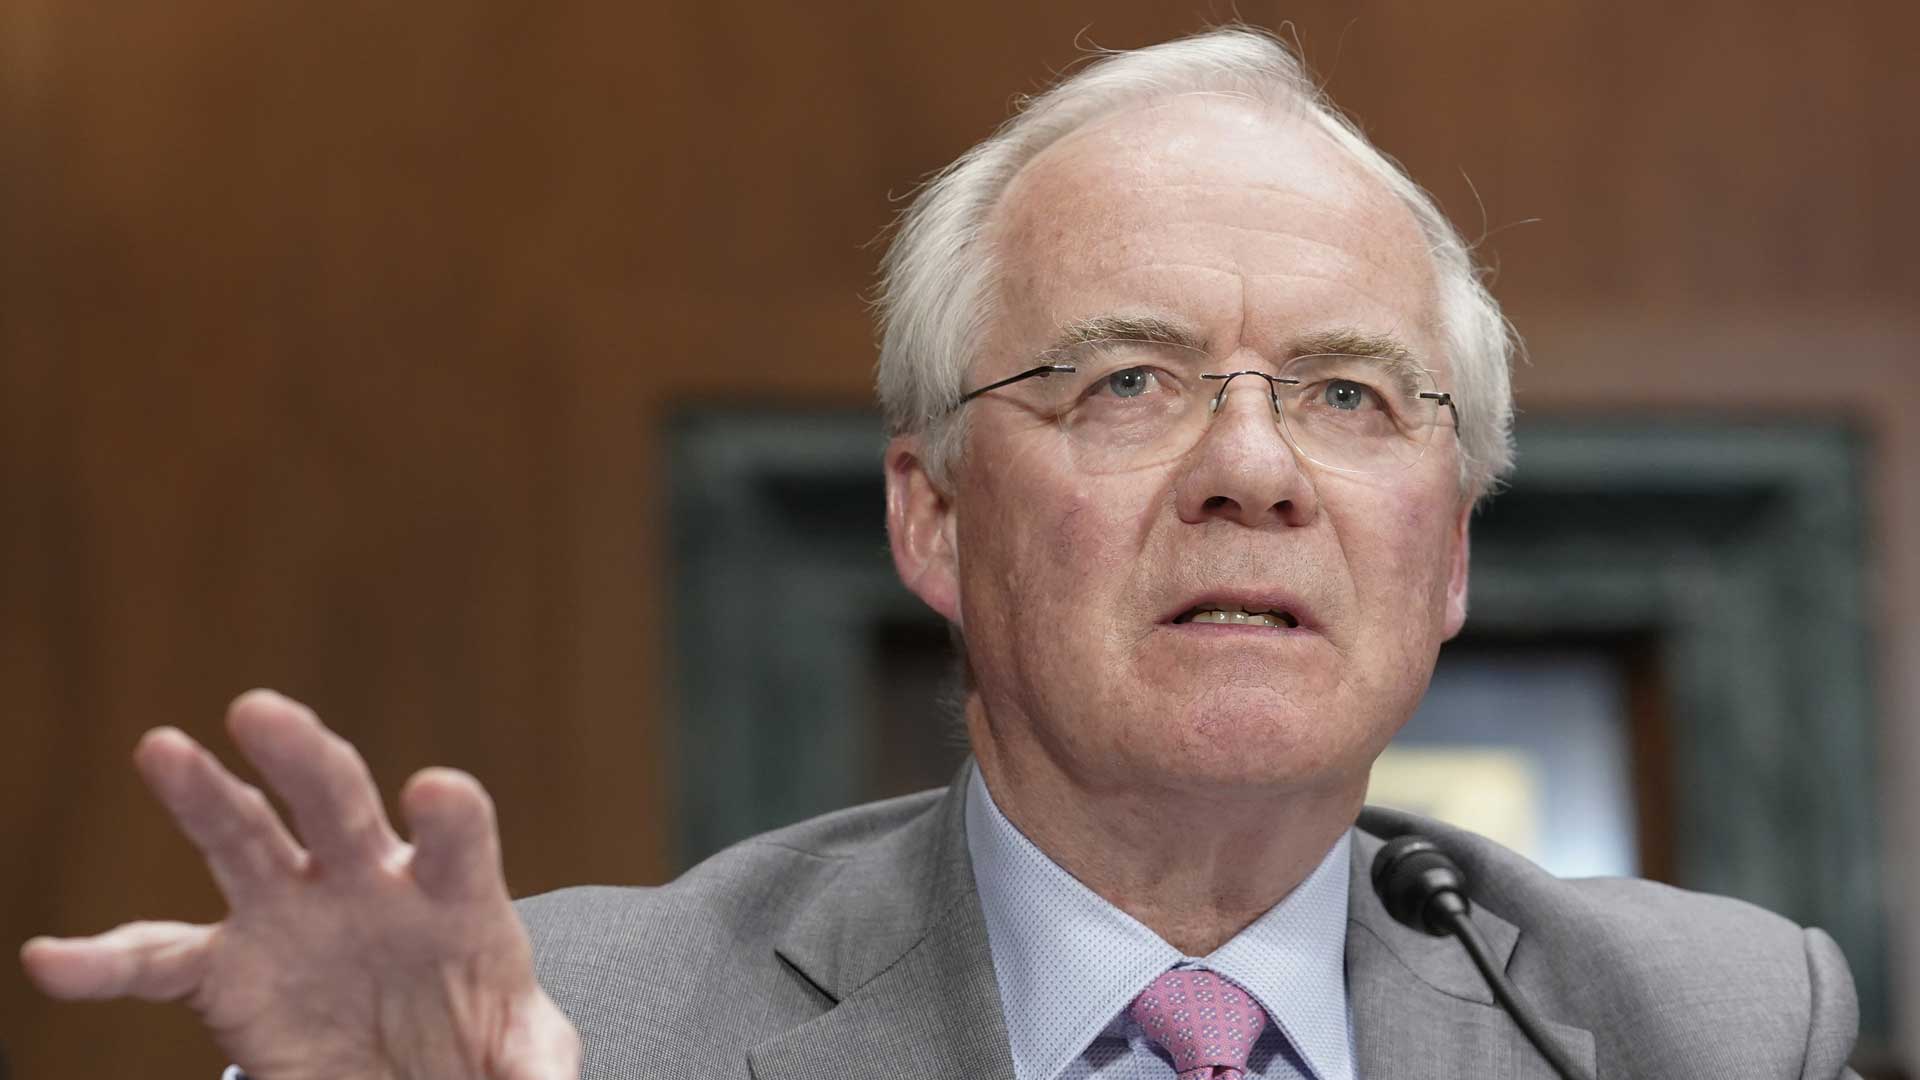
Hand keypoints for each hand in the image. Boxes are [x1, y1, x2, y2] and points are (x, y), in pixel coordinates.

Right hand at [19, 689, 580, 1079]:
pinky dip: (104, 963)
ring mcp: (294, 913)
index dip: (448, 814)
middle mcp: (367, 881)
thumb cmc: (482, 1041)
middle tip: (265, 713)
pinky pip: (160, 960)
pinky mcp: (232, 968)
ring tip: (163, 748)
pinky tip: (54, 959)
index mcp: (453, 892)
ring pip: (243, 840)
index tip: (434, 791)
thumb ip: (536, 1070)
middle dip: (304, 758)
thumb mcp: (527, 1058)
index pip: (456, 837)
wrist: (418, 1072)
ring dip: (204, 795)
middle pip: (337, 803)